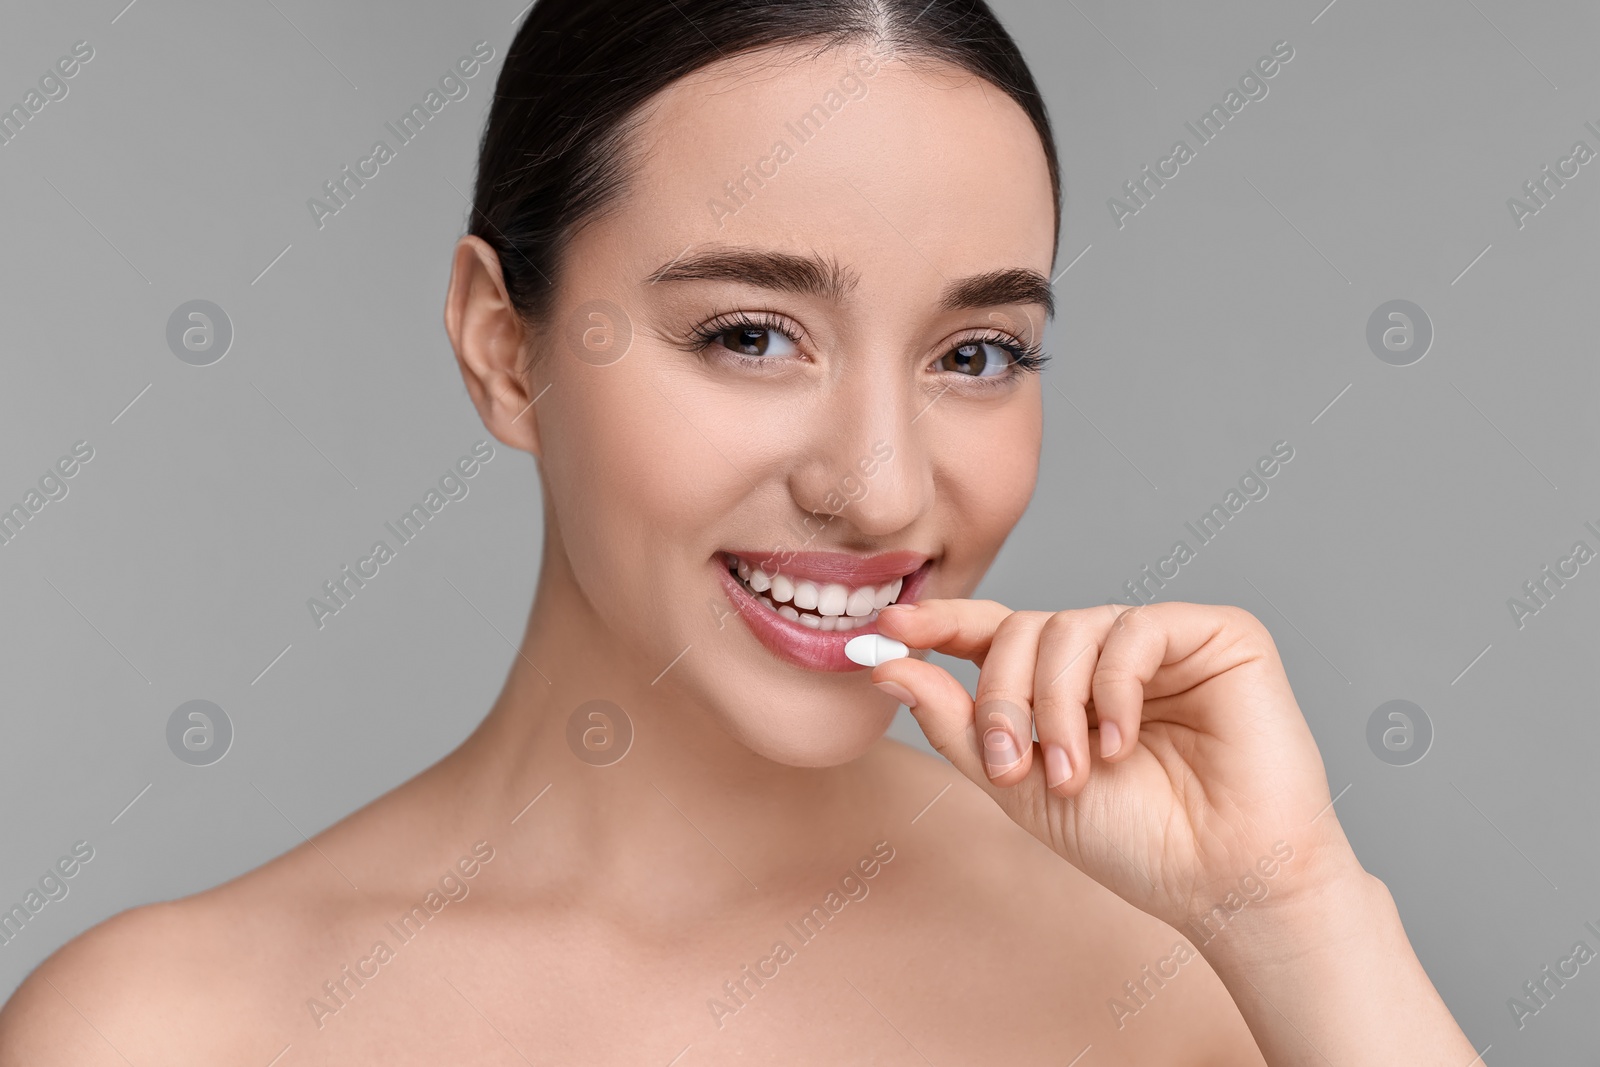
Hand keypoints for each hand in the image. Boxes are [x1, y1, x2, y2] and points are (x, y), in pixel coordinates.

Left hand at [872, 600, 1364, 932]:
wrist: (1225, 882)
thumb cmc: (1134, 842)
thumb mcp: (1019, 785)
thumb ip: (956, 723)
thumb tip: (888, 667)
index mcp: (1064, 684)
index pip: (994, 632)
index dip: (941, 624)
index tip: (887, 632)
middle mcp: (1109, 655)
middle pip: (1024, 629)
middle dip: (1003, 696)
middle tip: (1009, 763)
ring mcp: (1163, 641)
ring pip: (1072, 627)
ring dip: (1056, 704)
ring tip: (1074, 773)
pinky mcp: (1219, 635)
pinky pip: (1137, 629)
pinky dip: (1115, 687)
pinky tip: (1122, 743)